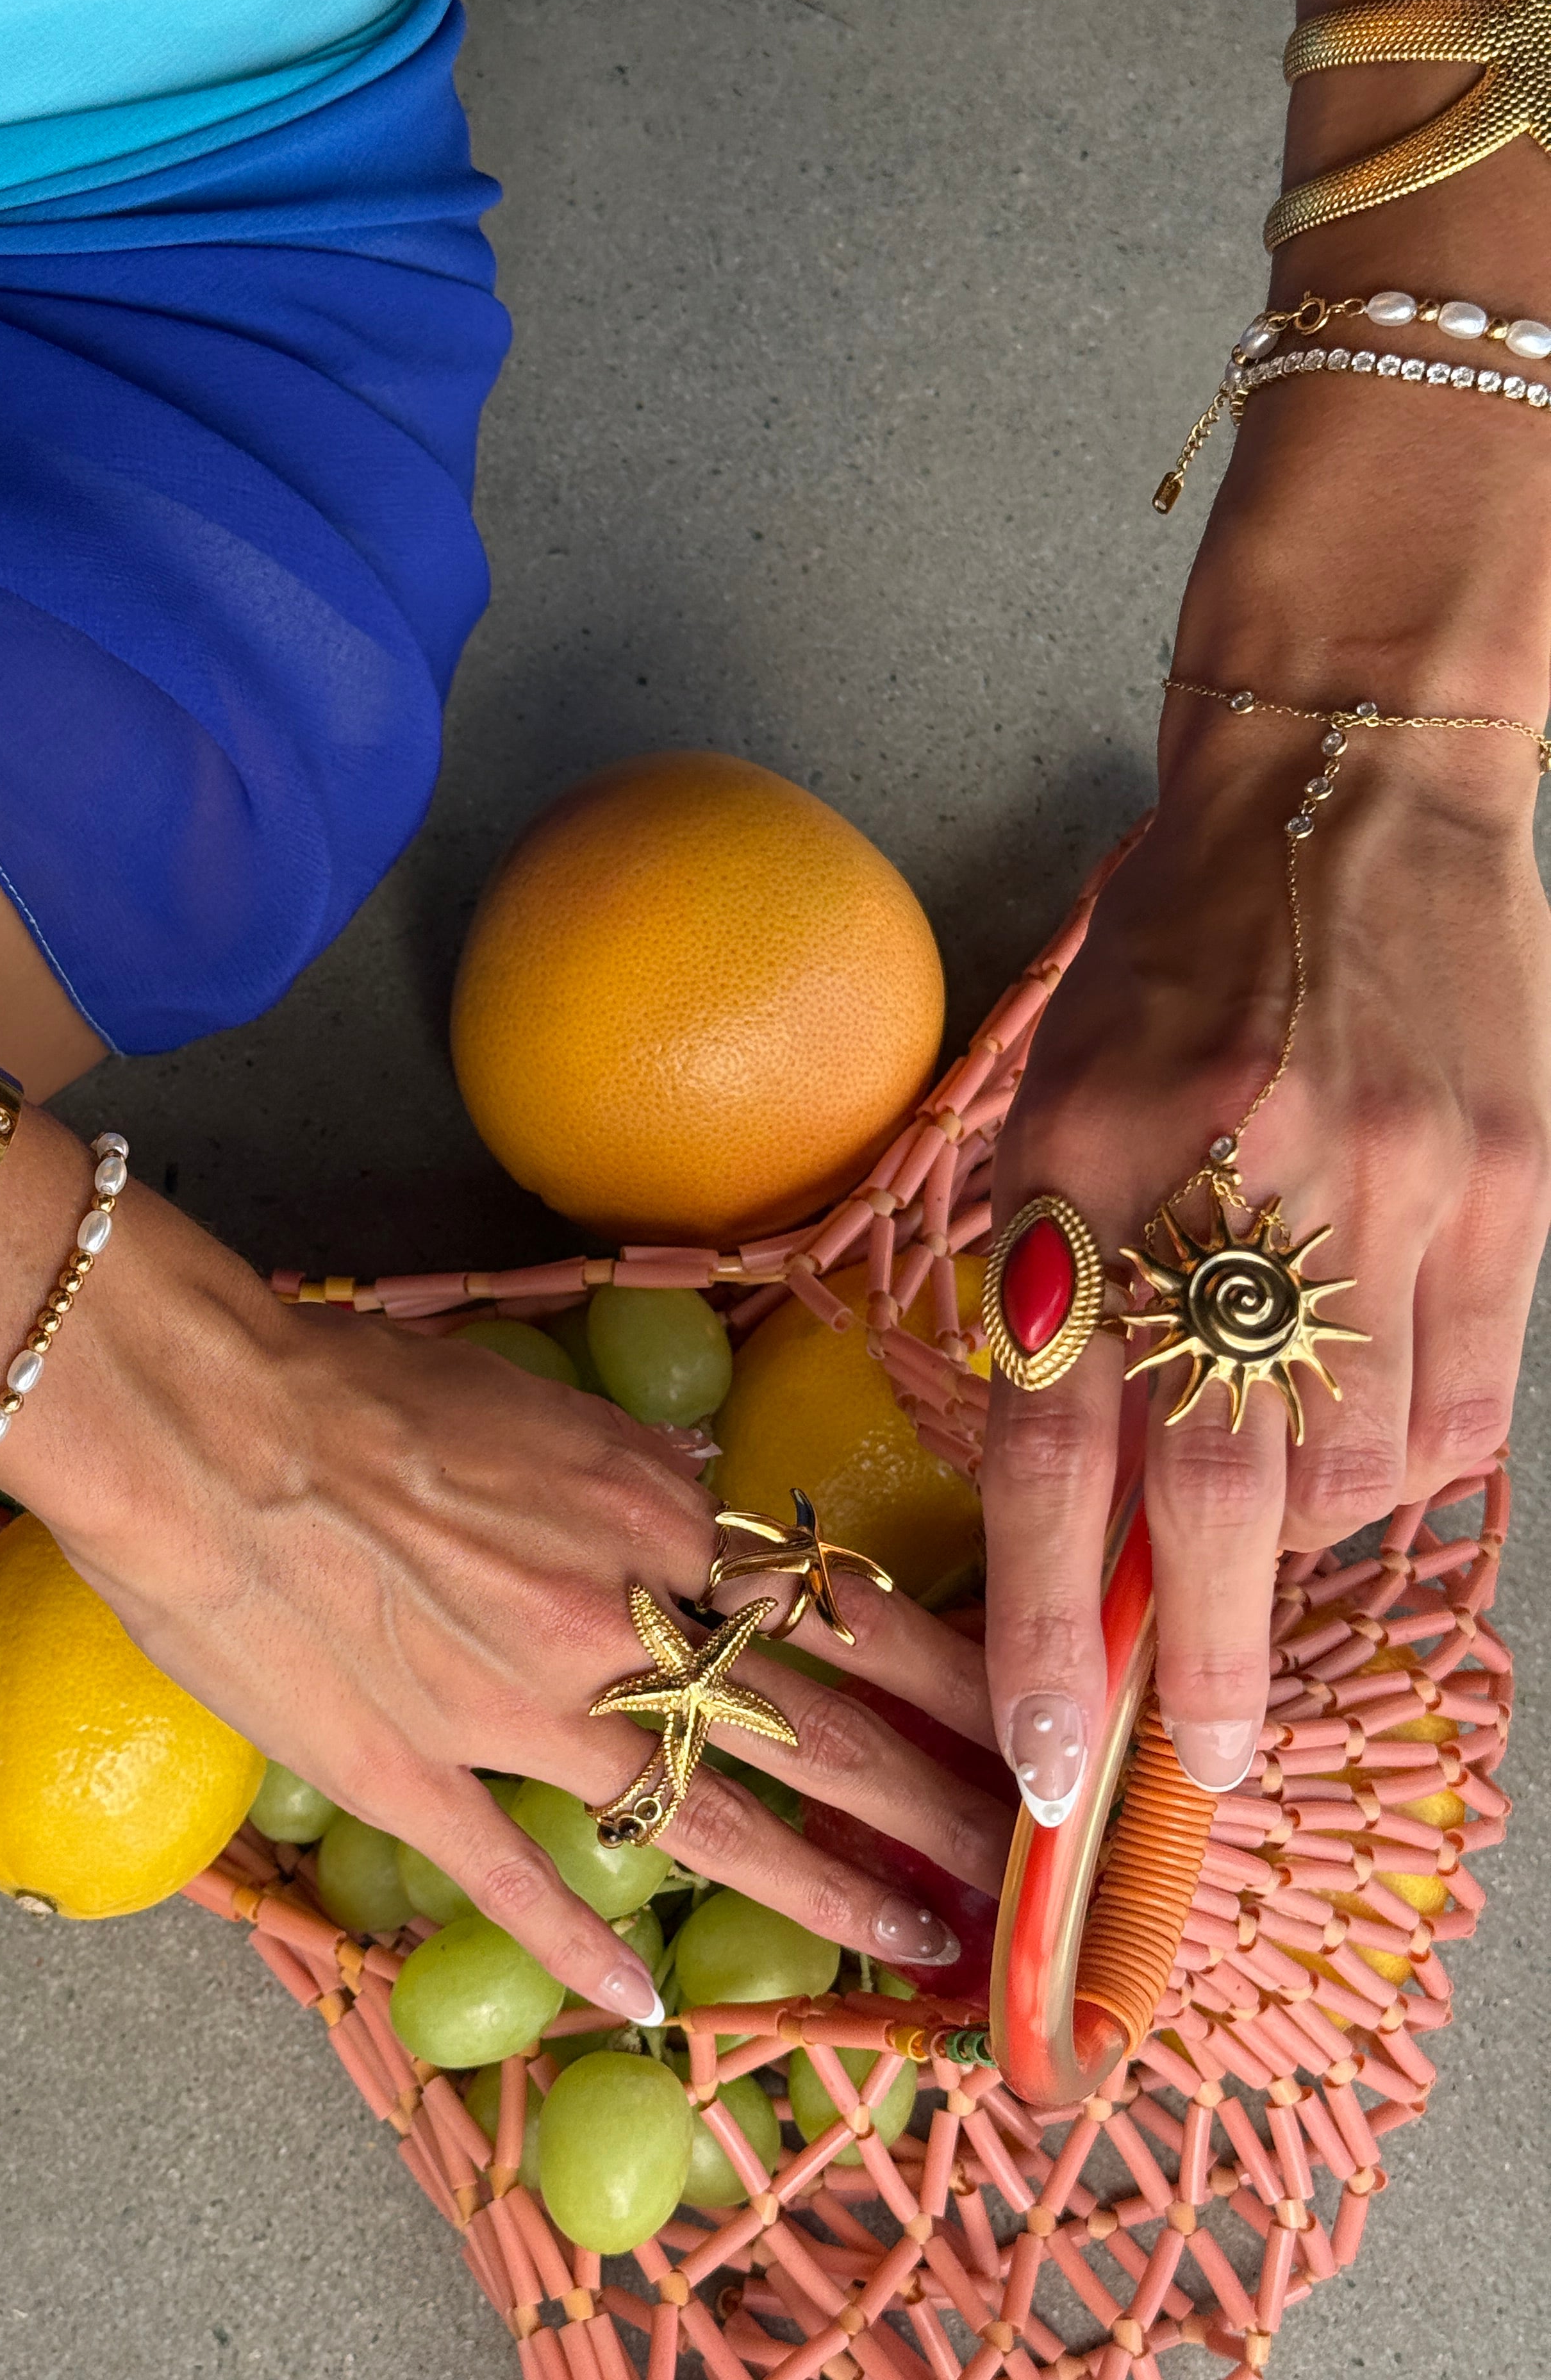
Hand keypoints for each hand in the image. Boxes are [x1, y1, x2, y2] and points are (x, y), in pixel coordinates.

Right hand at [0, 1203, 1015, 2019]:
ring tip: (915, 1943)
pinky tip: (650, 2002)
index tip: (1031, 1729)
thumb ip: (639, 1462)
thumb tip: (705, 1490)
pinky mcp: (416, 1776)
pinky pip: (520, 1879)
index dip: (954, 1683)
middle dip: (933, 1807)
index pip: (845, 1614)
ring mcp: (518, 1712)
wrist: (212, 1422)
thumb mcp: (541, 1399)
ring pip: (709, 1820)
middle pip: (816, 1729)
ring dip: (825, 1889)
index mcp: (651, 1516)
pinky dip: (588, 1949)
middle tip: (1018, 1871)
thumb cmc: (365, 1385)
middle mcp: (615, 1622)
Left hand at [982, 396, 1550, 1815]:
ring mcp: (1398, 1191)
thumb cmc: (1173, 962)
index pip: (1054, 1441)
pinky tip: (1365, 1397)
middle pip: (1223, 1496)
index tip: (1051, 1758)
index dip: (1046, 1621)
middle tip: (1193, 1762)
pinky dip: (1401, 1452)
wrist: (1343, 787)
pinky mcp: (1513, 1187)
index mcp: (1084, 1163)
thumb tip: (1102, 1514)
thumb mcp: (1066, 1105)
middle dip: (1201, 1659)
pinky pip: (1459, 1405)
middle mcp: (1240, 1187)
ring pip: (1359, 1470)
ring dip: (1306, 1522)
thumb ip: (1067, 1294)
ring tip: (1276, 1454)